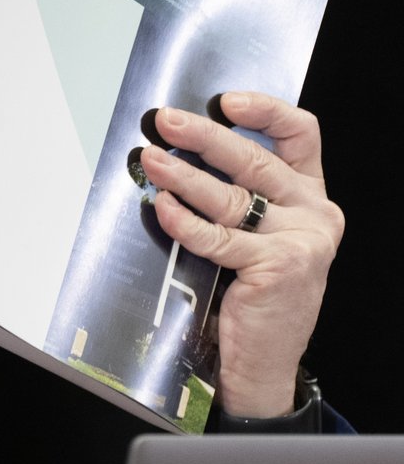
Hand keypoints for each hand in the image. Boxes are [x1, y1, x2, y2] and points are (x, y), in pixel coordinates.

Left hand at [137, 91, 343, 417]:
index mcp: (310, 199)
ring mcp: (299, 242)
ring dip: (183, 176)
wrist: (265, 362)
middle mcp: (313, 215)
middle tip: (165, 121)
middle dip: (205, 137)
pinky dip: (184, 221)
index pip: (301, 135)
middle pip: (256, 160)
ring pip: (232, 196)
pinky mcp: (276, 268)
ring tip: (151, 161)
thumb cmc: (253, 296)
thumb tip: (181, 154)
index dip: (265, 111)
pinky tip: (162, 208)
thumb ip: (241, 198)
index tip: (225, 101)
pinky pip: (217, 237)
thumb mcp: (259, 237)